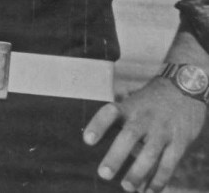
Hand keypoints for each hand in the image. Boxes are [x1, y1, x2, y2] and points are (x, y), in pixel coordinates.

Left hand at [83, 77, 205, 191]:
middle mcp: (144, 118)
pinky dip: (159, 179)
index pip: (110, 113)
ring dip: (137, 172)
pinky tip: (149, 190)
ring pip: (149, 153)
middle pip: (129, 136)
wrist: (184, 89)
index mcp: (129, 107)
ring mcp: (162, 130)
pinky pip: (168, 164)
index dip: (99, 125)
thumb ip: (119, 119)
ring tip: (126, 186)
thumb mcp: (134, 101)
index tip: (88, 140)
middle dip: (116, 156)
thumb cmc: (151, 102)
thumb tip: (95, 140)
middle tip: (104, 173)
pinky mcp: (179, 142)